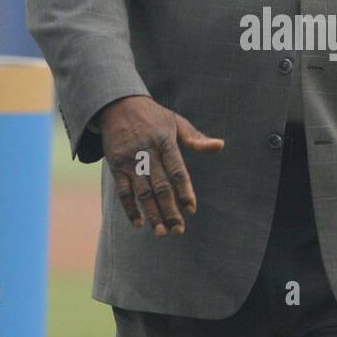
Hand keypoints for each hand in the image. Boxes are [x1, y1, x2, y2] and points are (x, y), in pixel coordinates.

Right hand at [95, 95, 223, 235]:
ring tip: (162, 232)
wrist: (117, 104)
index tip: (191, 210)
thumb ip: (196, 139)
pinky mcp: (116, 166)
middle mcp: (147, 152)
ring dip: (152, 214)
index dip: (185, 191)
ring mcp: (130, 160)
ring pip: (142, 192)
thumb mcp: (176, 122)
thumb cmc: (153, 116)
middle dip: (170, 210)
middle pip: (160, 186)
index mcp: (165, 142)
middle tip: (179, 230)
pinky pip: (123, 191)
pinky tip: (138, 223)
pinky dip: (129, 208)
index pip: (177, 171)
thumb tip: (220, 145)